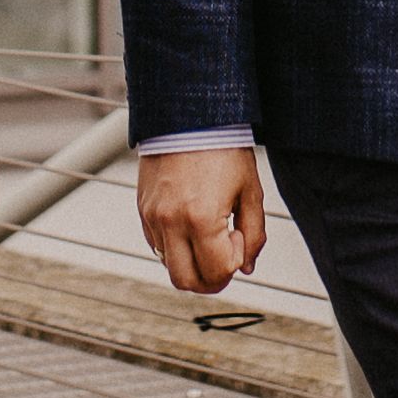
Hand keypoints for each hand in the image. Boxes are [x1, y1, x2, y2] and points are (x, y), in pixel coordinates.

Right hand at [134, 142, 266, 297]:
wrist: (187, 116)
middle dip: (211, 280)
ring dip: (192, 264)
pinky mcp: (143, 210)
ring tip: (208, 236)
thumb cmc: (225, 150)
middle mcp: (171, 222)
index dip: (235, 262)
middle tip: (225, 259)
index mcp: (202, 218)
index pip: (218, 271)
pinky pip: (157, 246)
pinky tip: (191, 226)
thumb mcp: (250, 190)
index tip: (238, 235)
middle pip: (187, 281)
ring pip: (169, 267)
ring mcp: (153, 217)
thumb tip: (247, 268)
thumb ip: (254, 234)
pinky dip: (175, 248)